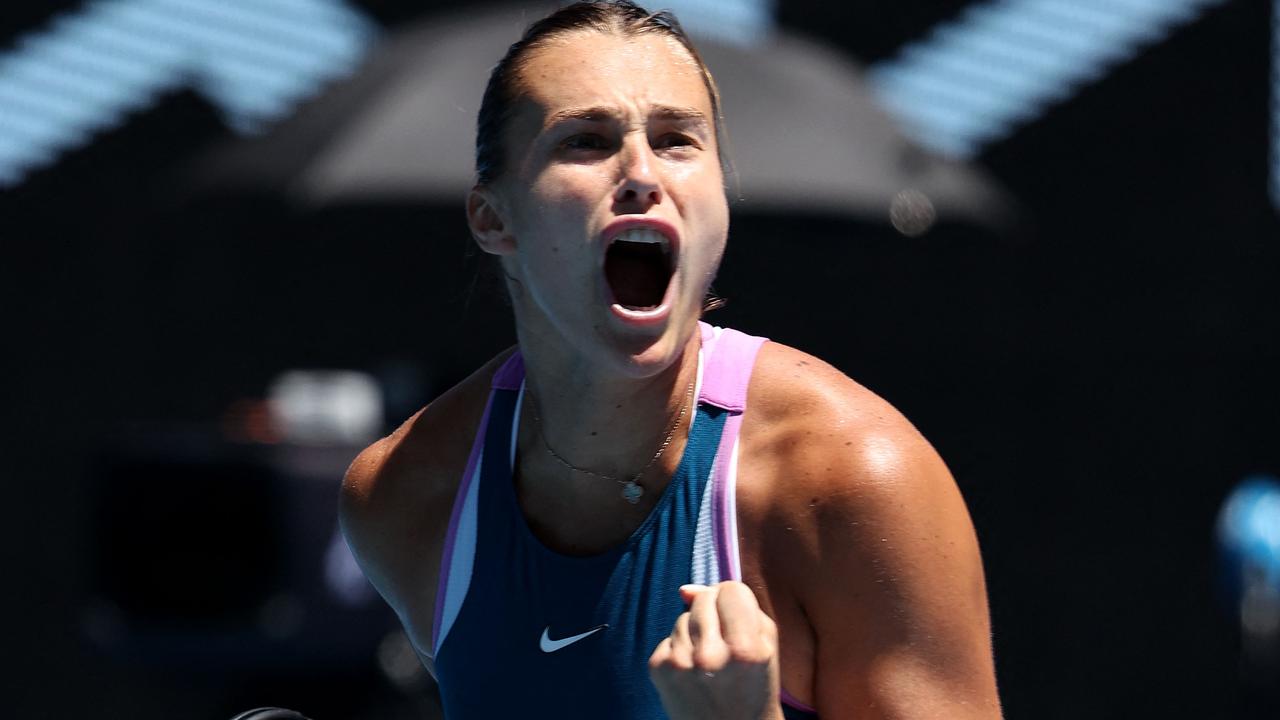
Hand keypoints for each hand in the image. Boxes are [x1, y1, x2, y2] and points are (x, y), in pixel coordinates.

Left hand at [648, 581, 782, 719]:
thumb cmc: (755, 686)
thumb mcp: (765, 645)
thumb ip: (739, 606)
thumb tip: (685, 590)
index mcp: (745, 649)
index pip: (730, 589)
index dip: (734, 600)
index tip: (737, 618)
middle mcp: (709, 656)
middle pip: (703, 598)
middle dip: (713, 613)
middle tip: (724, 643)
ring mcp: (680, 663)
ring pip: (682, 617)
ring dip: (694, 632)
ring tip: (709, 661)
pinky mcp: (658, 669)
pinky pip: (667, 637)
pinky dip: (678, 649)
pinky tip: (692, 671)